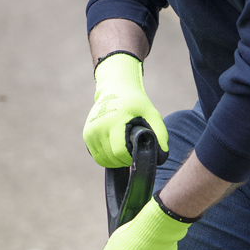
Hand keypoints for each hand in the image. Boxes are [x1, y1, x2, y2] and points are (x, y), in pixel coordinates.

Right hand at [82, 53, 169, 167]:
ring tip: (125, 152)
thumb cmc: (136, 102)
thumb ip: (160, 133)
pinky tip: (116, 150)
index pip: (120, 152)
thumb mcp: (152, 113)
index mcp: (114, 121)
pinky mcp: (86, 135)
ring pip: (102, 160)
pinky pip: (96, 156)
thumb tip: (163, 155)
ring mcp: (90, 132)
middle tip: (133, 153)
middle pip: (111, 158)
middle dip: (124, 161)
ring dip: (115, 161)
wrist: (116, 88)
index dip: (130, 158)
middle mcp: (98, 127)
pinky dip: (106, 158)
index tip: (137, 152)